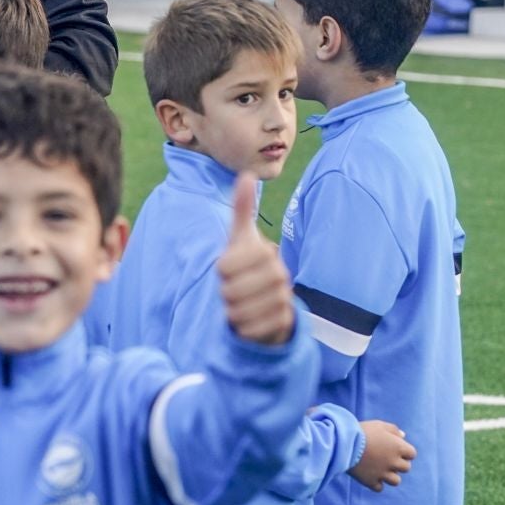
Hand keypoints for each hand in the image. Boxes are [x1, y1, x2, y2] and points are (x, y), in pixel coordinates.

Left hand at [217, 175, 294, 344]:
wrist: (269, 304)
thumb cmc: (249, 268)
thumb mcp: (241, 239)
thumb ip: (243, 210)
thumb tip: (247, 174)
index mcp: (266, 254)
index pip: (225, 266)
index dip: (221, 271)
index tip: (228, 270)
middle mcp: (280, 276)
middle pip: (230, 291)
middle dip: (225, 293)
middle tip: (234, 290)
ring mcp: (284, 301)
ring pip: (238, 312)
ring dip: (232, 312)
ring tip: (241, 305)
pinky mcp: (283, 324)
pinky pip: (249, 330)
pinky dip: (242, 329)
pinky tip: (249, 322)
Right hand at [350, 420, 415, 490]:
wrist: (342, 442)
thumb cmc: (362, 431)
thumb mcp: (379, 425)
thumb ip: (393, 430)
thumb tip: (403, 436)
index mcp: (398, 447)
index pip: (412, 454)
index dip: (404, 451)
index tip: (393, 448)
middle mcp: (394, 462)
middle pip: (406, 468)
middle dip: (398, 463)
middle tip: (385, 458)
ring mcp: (383, 474)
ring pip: (395, 481)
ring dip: (389, 476)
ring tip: (379, 468)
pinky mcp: (371, 482)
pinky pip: (379, 488)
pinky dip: (376, 483)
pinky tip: (369, 474)